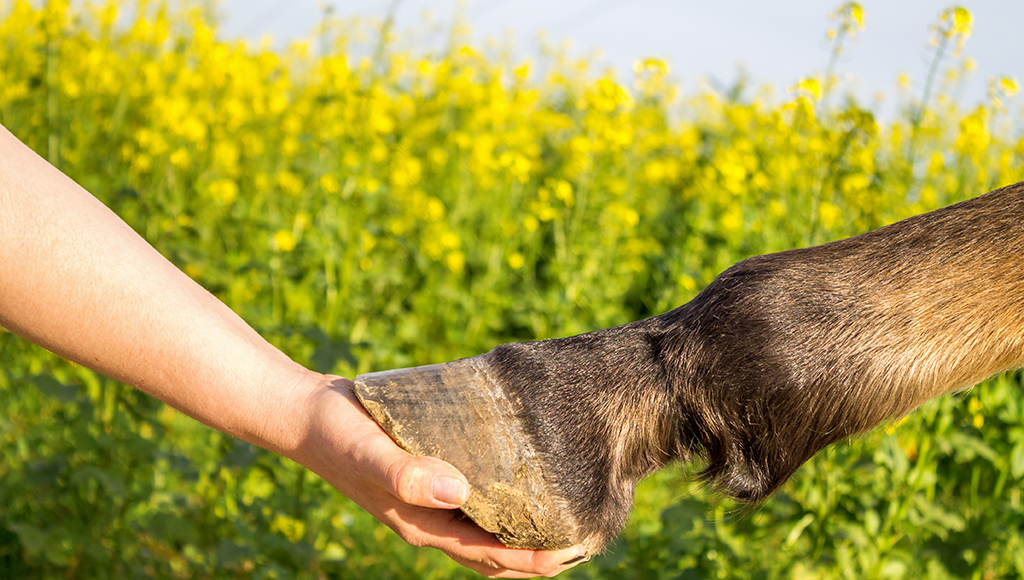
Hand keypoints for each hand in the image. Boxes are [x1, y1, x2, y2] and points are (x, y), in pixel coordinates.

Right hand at [290, 374, 588, 577]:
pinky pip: (477, 495)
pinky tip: (526, 471)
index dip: (533, 558)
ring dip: (526, 526)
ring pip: (489, 525)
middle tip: (589, 532)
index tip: (574, 550)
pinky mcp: (432, 473)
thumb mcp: (371, 453)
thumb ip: (408, 474)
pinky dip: (506, 495)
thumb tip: (459, 492)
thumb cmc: (338, 435)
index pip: (490, 555)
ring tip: (569, 508)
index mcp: (423, 525)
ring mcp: (432, 499)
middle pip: (496, 550)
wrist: (309, 414)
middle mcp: (432, 519)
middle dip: (540, 550)